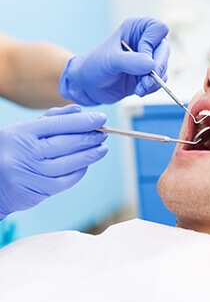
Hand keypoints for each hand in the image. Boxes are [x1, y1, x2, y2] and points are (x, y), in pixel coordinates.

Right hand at [0, 104, 107, 219]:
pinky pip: (67, 180)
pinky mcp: (38, 191)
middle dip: (90, 137)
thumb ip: (52, 118)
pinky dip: (80, 171)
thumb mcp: (25, 130)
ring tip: (102, 148)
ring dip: (90, 155)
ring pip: (70, 163)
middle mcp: (26, 153)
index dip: (82, 121)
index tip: (101, 119)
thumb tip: (78, 110)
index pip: (58, 124)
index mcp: (21, 133)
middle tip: (104, 133)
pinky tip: (87, 164)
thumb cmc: (13, 151)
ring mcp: (32, 173)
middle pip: (66, 143)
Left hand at [59, 17, 169, 104]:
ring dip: (154, 81)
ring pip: (164, 67)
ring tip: (139, 89)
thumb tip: (151, 65)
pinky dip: (152, 88)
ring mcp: (148, 59)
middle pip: (164, 50)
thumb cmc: (95, 65)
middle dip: (157, 68)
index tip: (140, 57)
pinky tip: (138, 91)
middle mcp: (145, 41)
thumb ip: (130, 61)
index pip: (158, 28)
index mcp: (136, 29)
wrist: (88, 85)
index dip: (152, 44)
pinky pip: (160, 81)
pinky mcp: (148, 75)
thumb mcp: (110, 60)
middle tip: (146, 82)